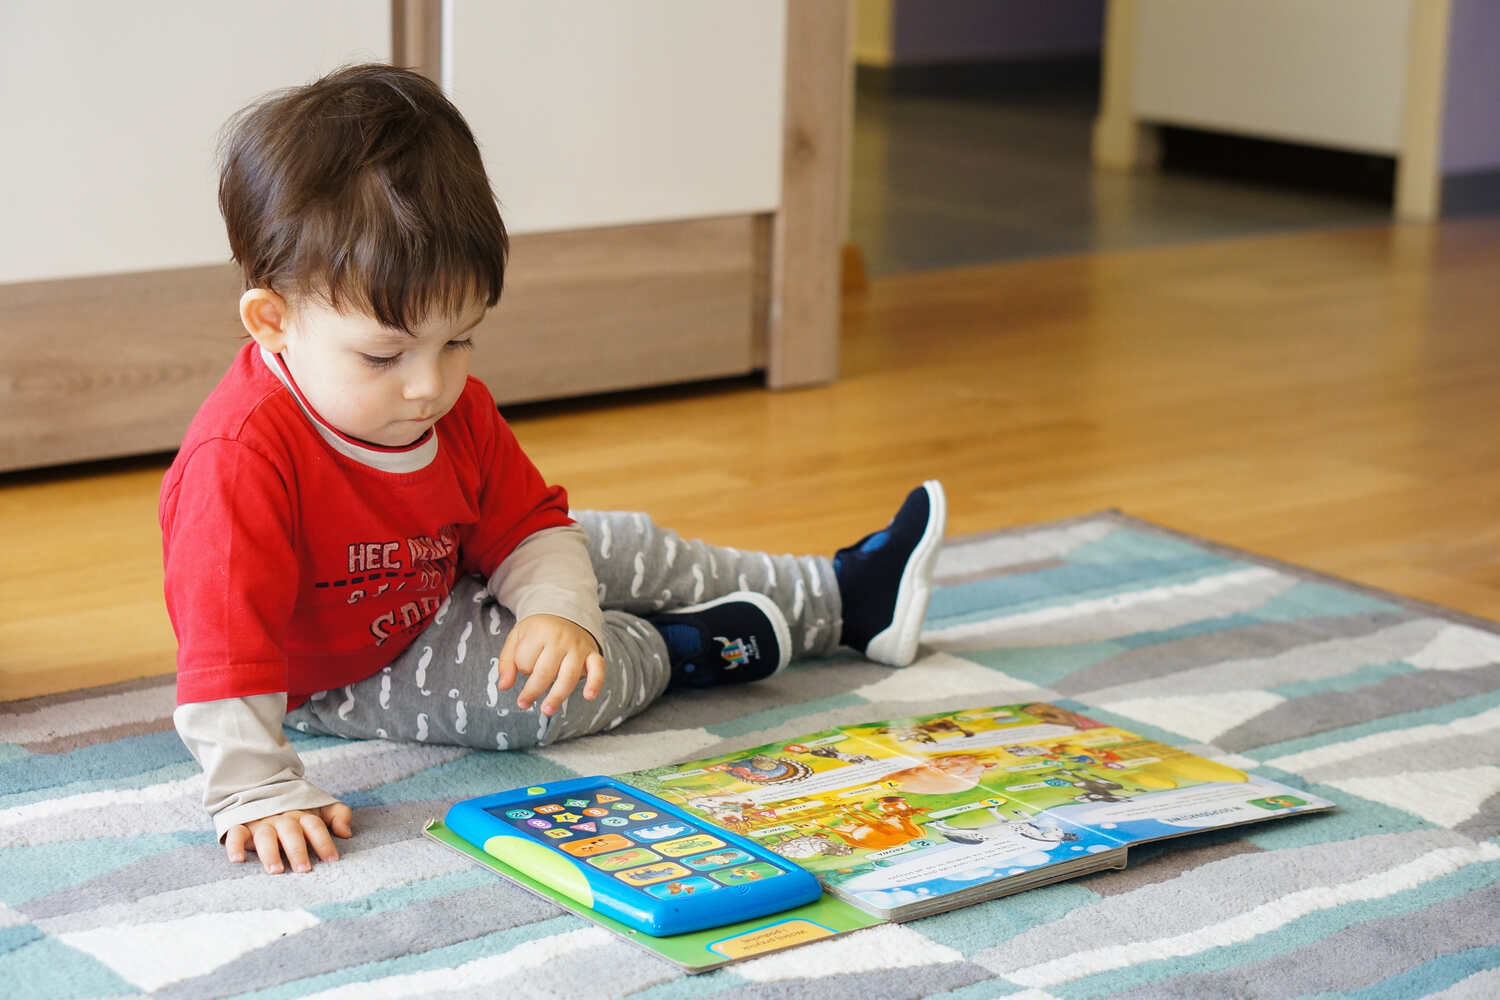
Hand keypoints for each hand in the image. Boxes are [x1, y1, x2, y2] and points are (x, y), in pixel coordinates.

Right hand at [225, 802, 353, 873]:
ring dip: (270, 853)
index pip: (315, 826)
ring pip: (265, 836)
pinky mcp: (240, 825)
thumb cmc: (295, 808)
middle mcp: (281, 818)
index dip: (324, 842)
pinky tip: (238, 859)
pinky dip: (234, 845)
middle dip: (297, 850)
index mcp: (301, 814)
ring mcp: (260, 822)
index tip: (331, 860)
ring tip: (276, 870)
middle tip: (304, 870)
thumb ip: (338, 814)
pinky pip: (235, 834)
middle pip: (291, 832)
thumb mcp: (319, 808)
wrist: (261, 787)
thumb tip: (347, 832)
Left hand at [497, 614, 605, 715]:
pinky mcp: (592, 654)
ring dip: (557, 696)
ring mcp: (578, 647)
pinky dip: (595, 683)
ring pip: (568, 676)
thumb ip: (506, 661)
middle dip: (532, 691)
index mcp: (540, 632)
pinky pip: (598, 669)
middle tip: (523, 703)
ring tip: (547, 710)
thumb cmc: (539, 631)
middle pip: (545, 672)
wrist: (567, 614)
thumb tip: (504, 686)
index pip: (526, 661)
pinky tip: (588, 696)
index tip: (522, 666)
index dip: (521, 668)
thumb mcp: (517, 637)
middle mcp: (561, 639)